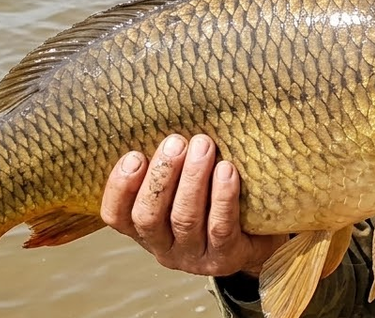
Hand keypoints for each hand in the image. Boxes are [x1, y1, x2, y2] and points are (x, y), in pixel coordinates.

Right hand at [99, 133, 287, 276]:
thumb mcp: (181, 187)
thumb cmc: (212, 200)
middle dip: (161, 176)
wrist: (258, 237)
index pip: (116, 215)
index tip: (134, 155)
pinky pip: (221, 227)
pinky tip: (227, 170)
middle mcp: (164, 248)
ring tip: (203, 145)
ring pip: (184, 219)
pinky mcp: (226, 258)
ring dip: (192, 179)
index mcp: (144, 229)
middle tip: (176, 142)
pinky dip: (222, 197)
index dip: (120, 187)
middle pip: (148, 217)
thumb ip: (168, 165)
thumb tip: (163, 115)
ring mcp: (194, 256)